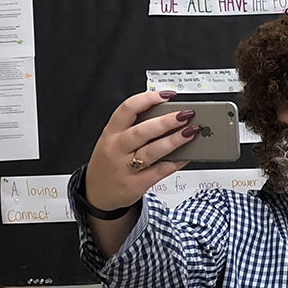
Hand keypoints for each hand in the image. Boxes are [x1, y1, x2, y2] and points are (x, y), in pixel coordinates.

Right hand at [85, 91, 197, 210]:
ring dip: (174, 140)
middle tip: (185, 114)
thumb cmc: (110, 162)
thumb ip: (134, 128)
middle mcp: (116, 148)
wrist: (96, 193)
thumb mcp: (113, 141)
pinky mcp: (136, 184)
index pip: (127, 109)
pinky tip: (187, 155)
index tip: (166, 95)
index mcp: (111, 132)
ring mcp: (125, 167)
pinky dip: (175, 162)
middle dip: (166, 121)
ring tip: (191, 132)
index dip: (147, 99)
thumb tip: (168, 116)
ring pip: (152, 151)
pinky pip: (159, 171)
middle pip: (142, 131)